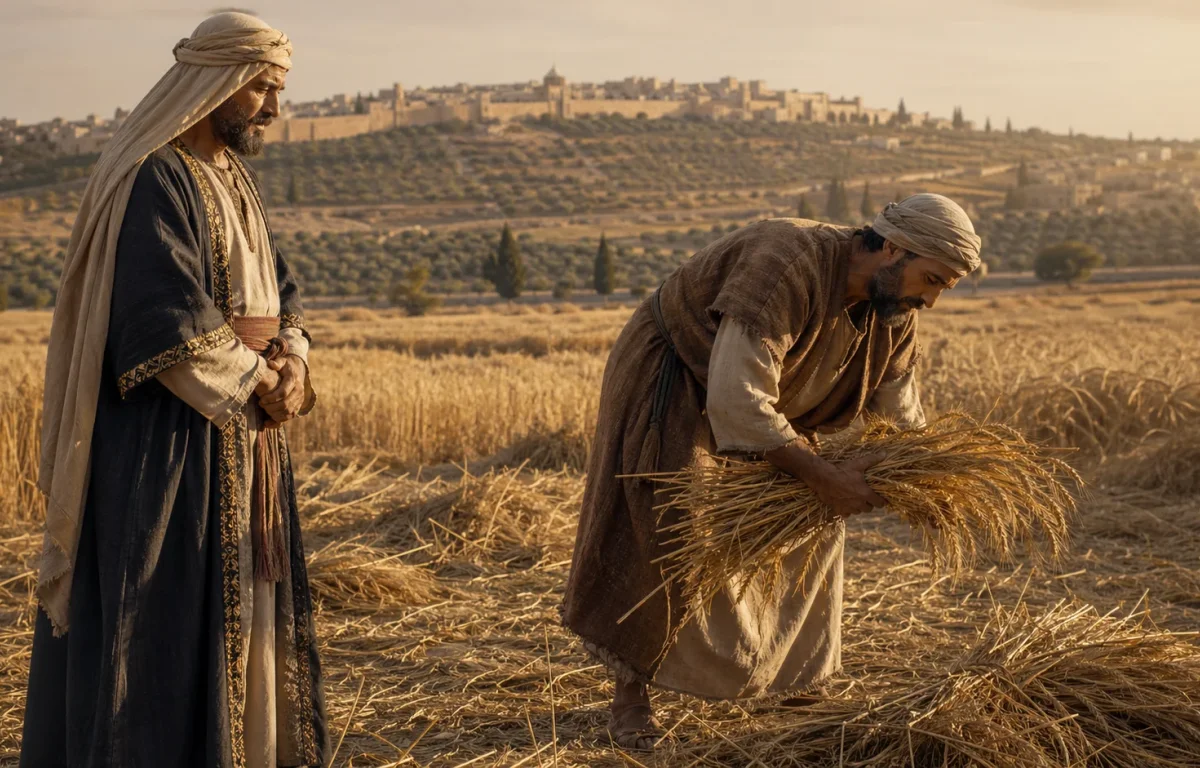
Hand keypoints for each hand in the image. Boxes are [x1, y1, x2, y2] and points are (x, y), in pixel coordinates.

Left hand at [257, 355, 306, 425]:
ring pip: (288, 412)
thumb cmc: (285, 367)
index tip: (261, 399)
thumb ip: (277, 363)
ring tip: (265, 410)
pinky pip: (290, 416)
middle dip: (271, 407)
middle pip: (285, 404)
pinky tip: (268, 422)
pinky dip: (279, 421)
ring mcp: (300, 399)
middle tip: (261, 405)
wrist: (297, 371)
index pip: (283, 393)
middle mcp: (299, 390)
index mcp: (293, 380)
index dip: (271, 398)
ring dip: (275, 414)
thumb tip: (271, 364)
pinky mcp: (298, 406)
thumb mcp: (282, 362)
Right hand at [765, 442, 887, 518]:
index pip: (879, 503)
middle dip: (870, 503)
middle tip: (867, 497)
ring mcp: (848, 508)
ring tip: (856, 500)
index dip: (882, 501)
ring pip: (858, 511)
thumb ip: (872, 459)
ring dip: (859, 507)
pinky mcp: (838, 510)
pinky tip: (845, 503)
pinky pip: (847, 514)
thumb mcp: (858, 464)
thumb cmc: (841, 470)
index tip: (882, 499)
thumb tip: (884, 453)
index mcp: (865, 493)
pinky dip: (848, 510)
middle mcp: (858, 503)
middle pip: (869, 509)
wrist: (822, 477)